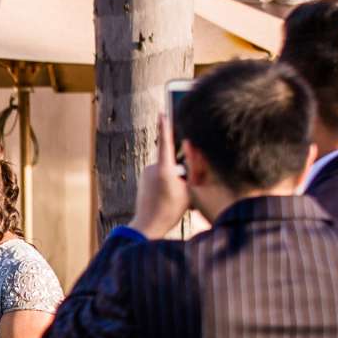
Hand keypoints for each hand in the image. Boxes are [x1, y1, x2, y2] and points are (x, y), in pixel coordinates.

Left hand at [131, 115, 191, 239]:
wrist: (147, 225)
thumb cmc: (170, 211)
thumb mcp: (189, 192)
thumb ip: (194, 172)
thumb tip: (193, 158)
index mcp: (164, 169)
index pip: (166, 143)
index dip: (165, 126)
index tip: (163, 111)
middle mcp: (152, 168)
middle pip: (173, 161)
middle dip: (181, 172)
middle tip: (178, 193)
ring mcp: (146, 173)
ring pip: (167, 169)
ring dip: (174, 178)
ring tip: (171, 198)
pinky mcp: (143, 179)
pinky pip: (159, 175)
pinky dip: (166, 182)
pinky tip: (165, 197)